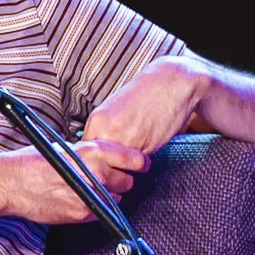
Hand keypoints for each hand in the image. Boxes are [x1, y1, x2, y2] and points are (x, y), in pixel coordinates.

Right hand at [3, 140, 150, 224]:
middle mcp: (96, 173)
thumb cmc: (33, 162)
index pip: (133, 159)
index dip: (140, 163)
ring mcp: (91, 196)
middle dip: (121, 180)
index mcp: (94, 152)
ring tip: (91, 189)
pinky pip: (101, 213)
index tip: (142, 165)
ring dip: (109, 195)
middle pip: (128, 181)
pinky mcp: (82, 213)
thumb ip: (91, 154)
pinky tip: (80, 200)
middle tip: (109, 178)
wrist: (12, 183)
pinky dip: (96, 208)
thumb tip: (108, 159)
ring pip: (116, 199)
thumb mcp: (66, 147)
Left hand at [81, 56, 205, 159]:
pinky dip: (139, 163)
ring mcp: (125, 141)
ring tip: (134, 154)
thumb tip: (97, 153)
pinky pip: (135, 165)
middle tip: (117, 167)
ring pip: (117, 168)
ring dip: (123, 169)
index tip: (100, 166)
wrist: (171, 83)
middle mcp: (107, 132)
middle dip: (106, 171)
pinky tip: (146, 147)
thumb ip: (103, 130)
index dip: (92, 163)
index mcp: (96, 121)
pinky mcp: (144, 147)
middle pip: (98, 165)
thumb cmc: (145, 94)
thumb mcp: (114, 110)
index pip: (84, 154)